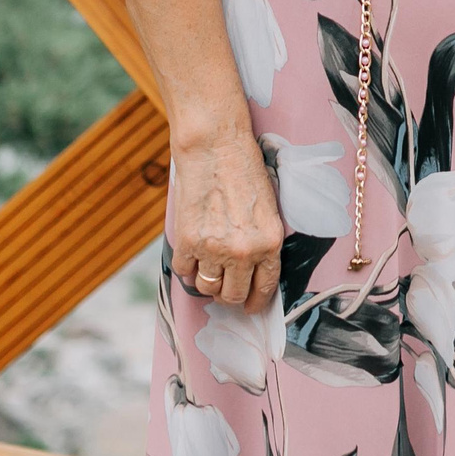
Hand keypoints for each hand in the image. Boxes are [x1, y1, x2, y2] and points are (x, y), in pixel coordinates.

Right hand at [169, 131, 284, 312]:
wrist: (216, 148)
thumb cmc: (245, 171)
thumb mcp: (268, 210)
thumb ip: (262, 243)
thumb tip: (252, 272)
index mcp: (269, 243)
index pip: (264, 289)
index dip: (255, 302)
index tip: (249, 307)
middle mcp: (244, 252)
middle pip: (233, 295)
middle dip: (229, 296)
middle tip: (225, 289)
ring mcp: (214, 249)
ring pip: (207, 287)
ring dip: (207, 282)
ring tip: (208, 267)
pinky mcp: (189, 241)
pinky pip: (185, 271)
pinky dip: (187, 266)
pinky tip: (192, 252)